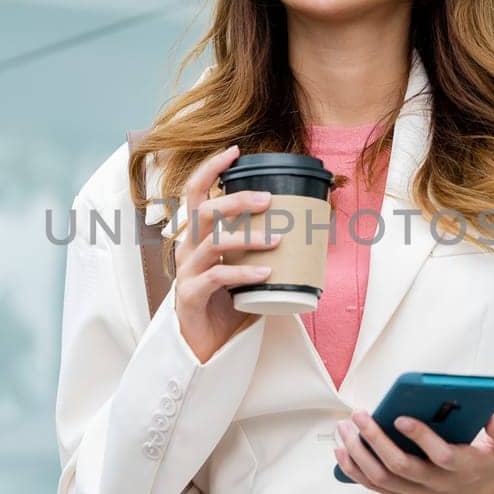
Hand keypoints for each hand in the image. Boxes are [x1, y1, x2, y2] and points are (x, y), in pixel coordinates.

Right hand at [172, 143, 283, 363]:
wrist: (202, 341)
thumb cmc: (225, 299)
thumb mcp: (241, 264)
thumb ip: (259, 244)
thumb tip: (305, 226)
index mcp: (197, 234)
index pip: (195, 191)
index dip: (211, 168)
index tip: (235, 151)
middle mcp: (187, 247)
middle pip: (205, 212)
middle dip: (237, 200)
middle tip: (269, 199)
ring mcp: (187, 271)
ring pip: (212, 242)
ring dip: (248, 237)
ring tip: (277, 238)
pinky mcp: (191, 295)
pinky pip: (217, 277)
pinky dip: (244, 272)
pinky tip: (267, 272)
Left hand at [333, 408, 493, 493]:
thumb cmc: (491, 466)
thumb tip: (492, 412)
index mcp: (463, 468)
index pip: (441, 456)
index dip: (420, 437)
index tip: (401, 416)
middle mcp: (438, 484)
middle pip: (401, 467)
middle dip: (376, 440)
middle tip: (359, 416)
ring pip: (382, 478)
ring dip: (359, 454)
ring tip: (345, 428)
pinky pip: (375, 487)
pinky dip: (354, 470)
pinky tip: (341, 451)